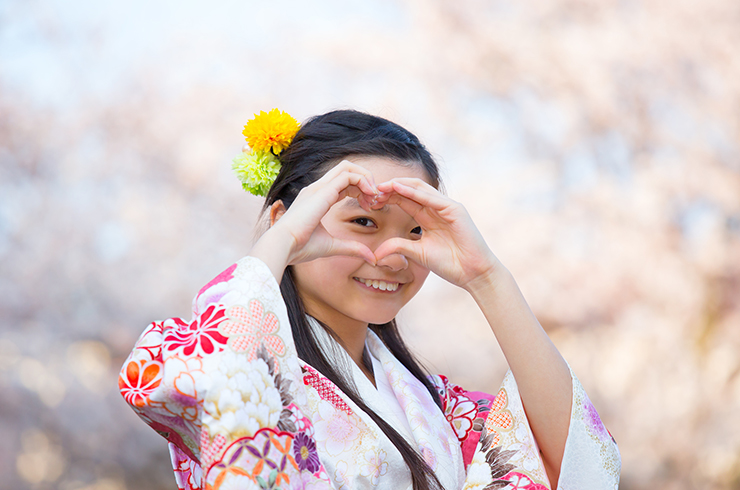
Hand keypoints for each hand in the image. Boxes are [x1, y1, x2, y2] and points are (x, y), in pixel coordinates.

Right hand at [268, 160, 387, 265]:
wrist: (283, 246)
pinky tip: (370, 197)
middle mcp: (317, 188)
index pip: (343, 183)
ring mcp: (319, 187)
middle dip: (365, 180)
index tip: (370, 207)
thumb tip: (372, 259)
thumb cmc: (300, 247)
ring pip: (347, 167)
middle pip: (346, 169)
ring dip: (366, 178)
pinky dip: (363, 181)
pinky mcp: (323, 191)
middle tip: (376, 200)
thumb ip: (353, 248)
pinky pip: (348, 175)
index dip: (360, 191)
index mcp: (317, 198)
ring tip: (374, 197)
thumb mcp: (333, 246)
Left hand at [373, 178, 501, 289]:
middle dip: (390, 189)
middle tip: (370, 190)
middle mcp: (436, 208)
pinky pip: (432, 197)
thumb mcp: (416, 253)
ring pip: (419, 189)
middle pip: (409, 191)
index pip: (404, 200)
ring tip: (381, 186)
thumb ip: (398, 247)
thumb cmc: (449, 264)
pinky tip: (398, 188)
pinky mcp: (455, 209)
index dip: (387, 198)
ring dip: (399, 186)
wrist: (472, 273)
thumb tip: (375, 254)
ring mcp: (446, 207)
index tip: (369, 200)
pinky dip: (414, 192)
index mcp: (427, 217)